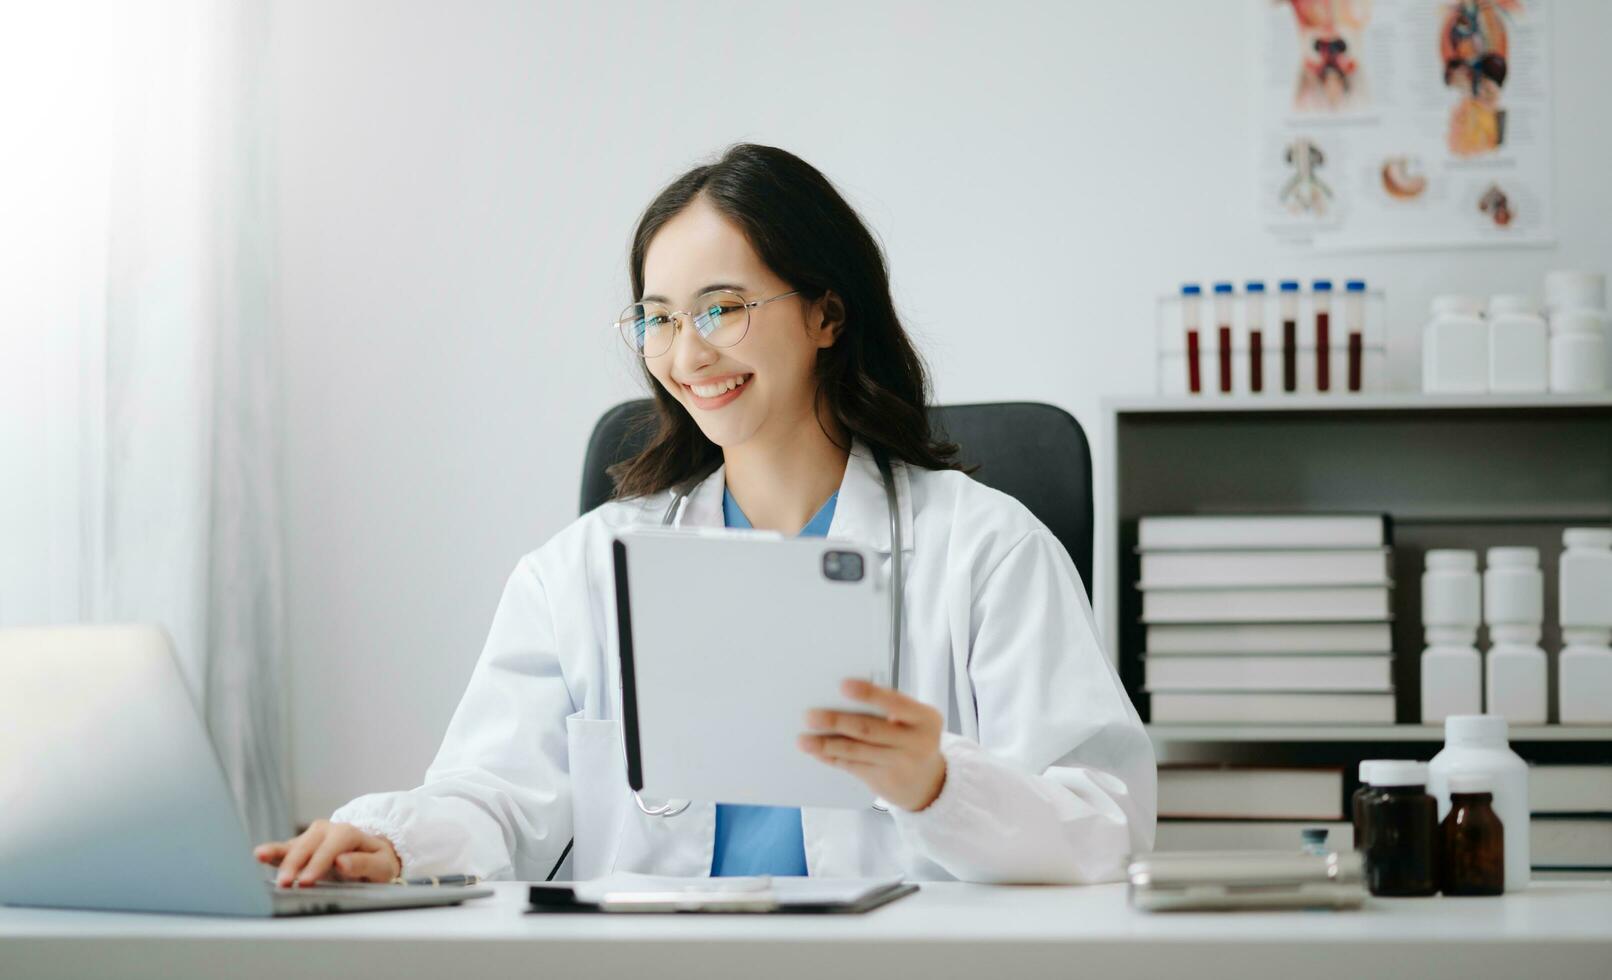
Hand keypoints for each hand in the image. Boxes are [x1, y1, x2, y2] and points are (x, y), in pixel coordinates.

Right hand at [254, 819, 400, 886]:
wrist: (373, 857)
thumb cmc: (378, 863)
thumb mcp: (381, 866)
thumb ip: (364, 864)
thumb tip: (341, 861)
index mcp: (349, 833)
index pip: (331, 847)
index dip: (318, 864)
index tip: (307, 881)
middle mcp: (328, 830)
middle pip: (308, 845)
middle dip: (295, 864)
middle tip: (285, 883)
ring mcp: (312, 836)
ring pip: (294, 845)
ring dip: (280, 856)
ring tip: (261, 858)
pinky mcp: (301, 847)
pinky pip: (285, 849)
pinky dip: (272, 852)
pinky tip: (259, 854)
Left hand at [798, 678, 945, 811]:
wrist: (930, 783)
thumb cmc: (914, 738)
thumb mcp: (915, 720)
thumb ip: (890, 708)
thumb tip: (843, 697)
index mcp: (925, 718)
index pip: (896, 703)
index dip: (869, 694)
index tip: (843, 686)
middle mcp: (916, 742)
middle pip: (869, 729)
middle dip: (837, 722)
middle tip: (811, 716)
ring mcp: (899, 764)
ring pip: (856, 751)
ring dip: (827, 744)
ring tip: (804, 739)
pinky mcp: (883, 781)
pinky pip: (852, 767)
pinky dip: (832, 758)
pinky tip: (817, 752)